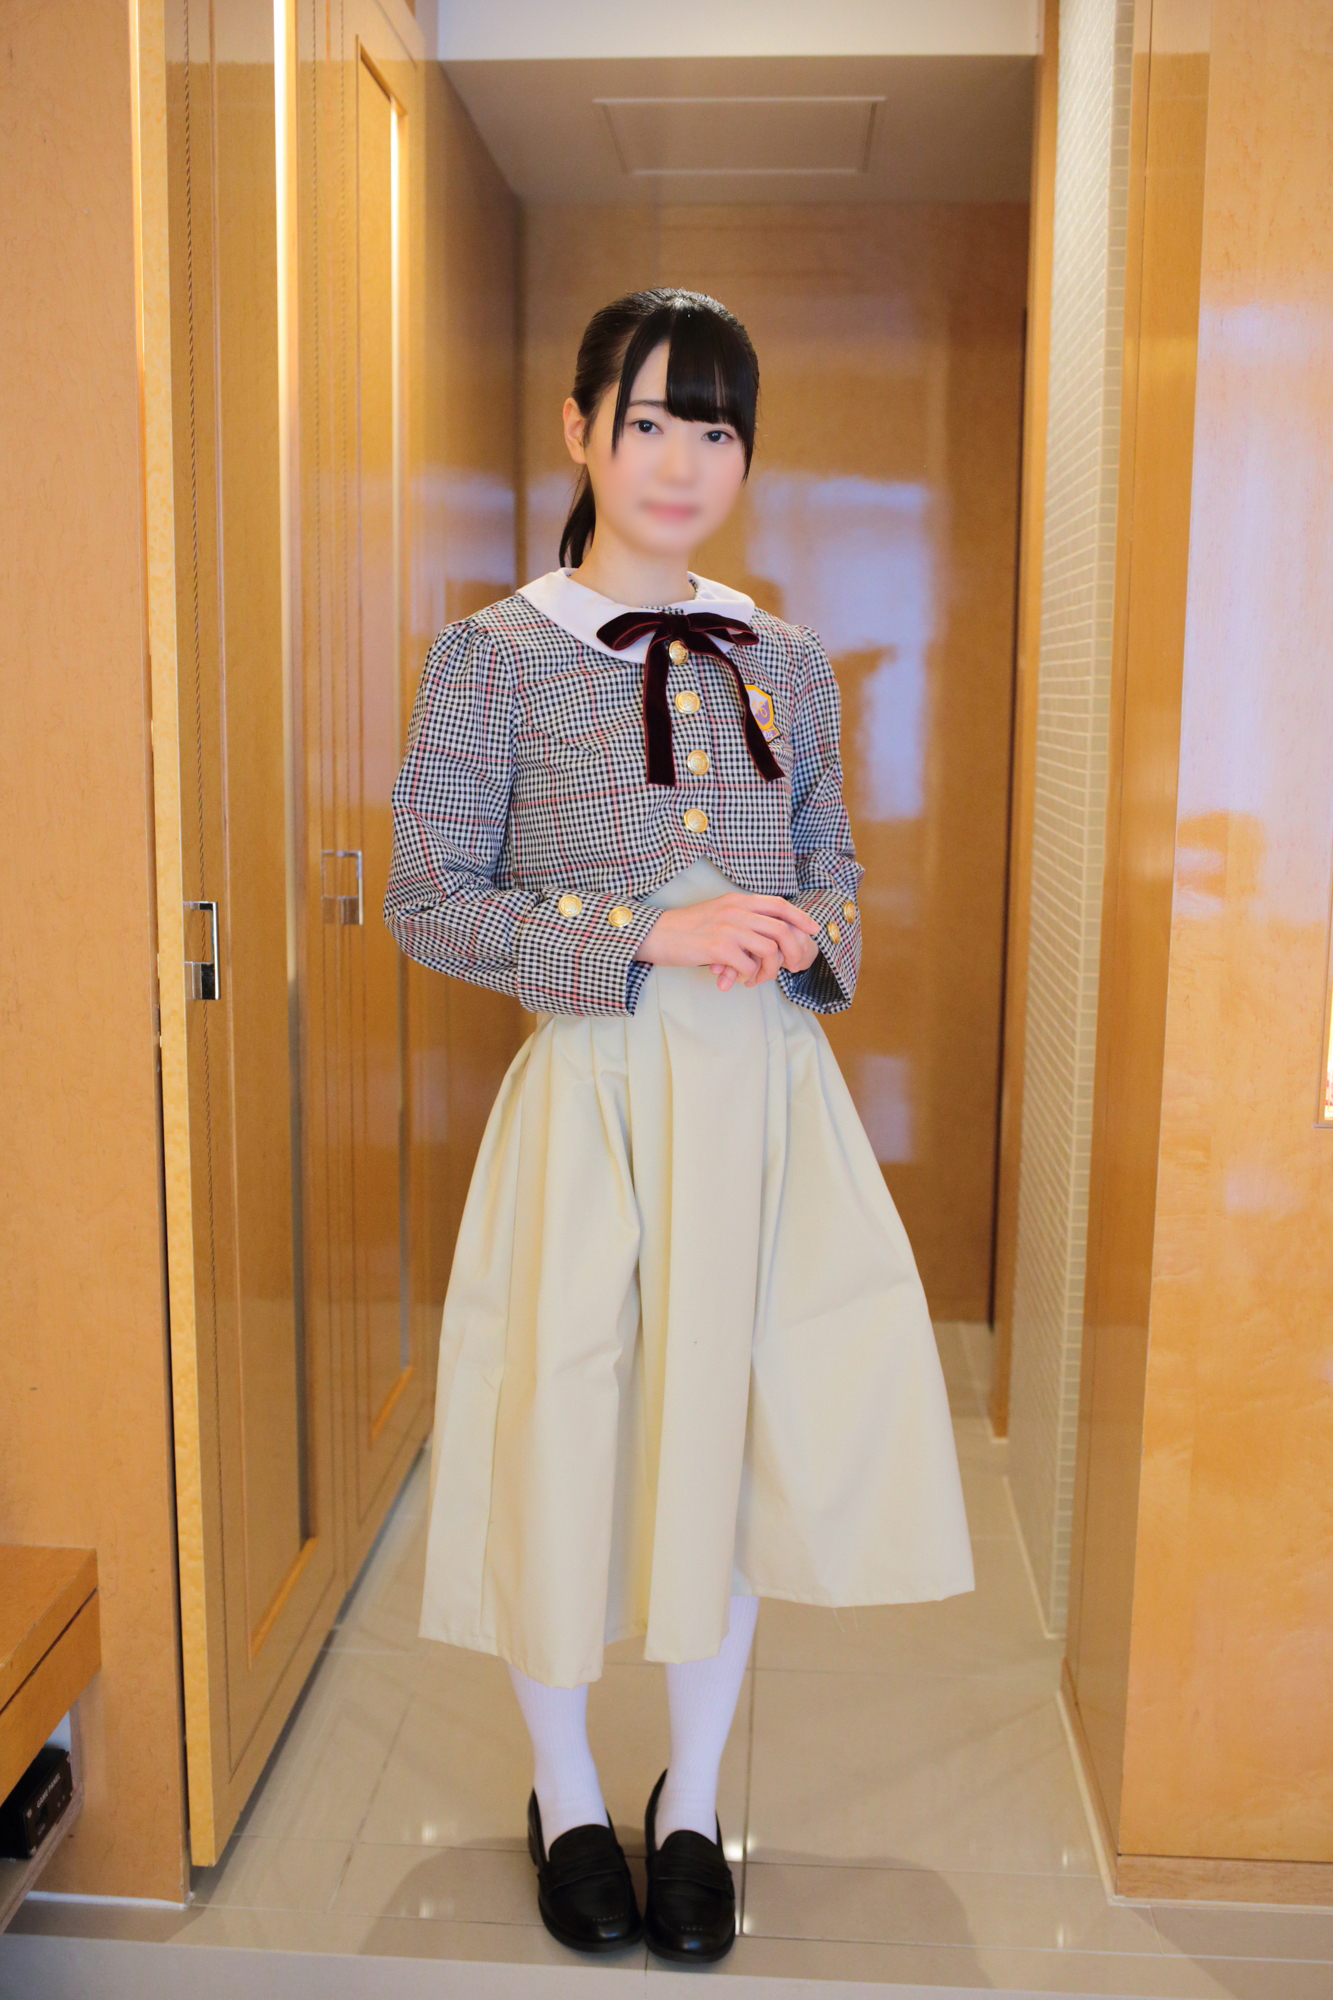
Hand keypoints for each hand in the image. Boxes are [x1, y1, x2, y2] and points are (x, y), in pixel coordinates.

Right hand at [633, 892, 820, 990]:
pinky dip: (748, 976)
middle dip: (793, 952)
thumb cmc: (686, 928)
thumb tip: (767, 937)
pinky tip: (738, 979)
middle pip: (782, 930)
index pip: (779, 905)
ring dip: (770, 969)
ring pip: (770, 950)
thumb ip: (742, 918)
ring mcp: (729, 928)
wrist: (656, 934)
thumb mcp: (717, 913)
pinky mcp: (719, 948)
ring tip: (758, 978)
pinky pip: (749, 966)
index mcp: (738, 900)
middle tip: (791, 966)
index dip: (800, 918)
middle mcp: (736, 910)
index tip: (813, 930)